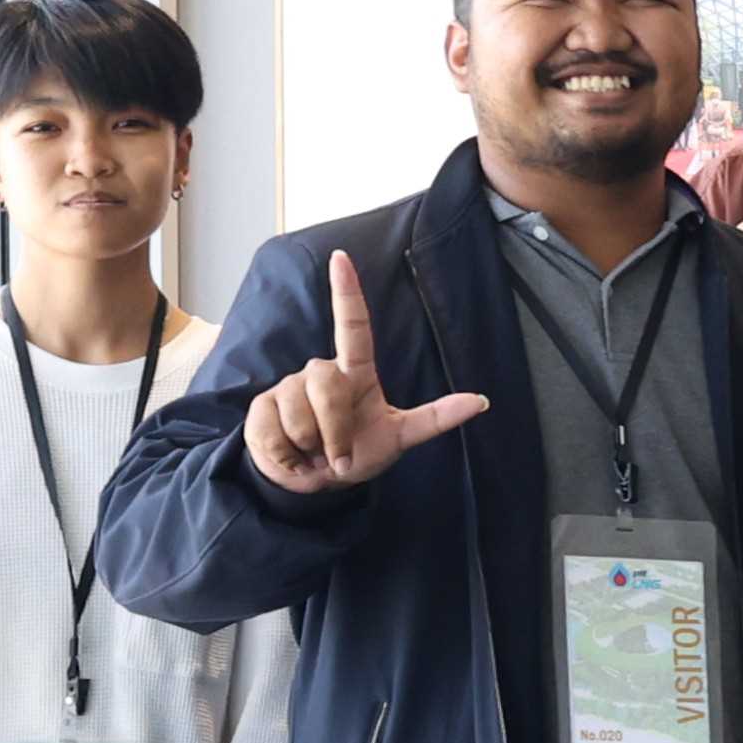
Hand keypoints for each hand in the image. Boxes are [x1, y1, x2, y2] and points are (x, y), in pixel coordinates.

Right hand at [243, 249, 491, 497]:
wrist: (315, 484)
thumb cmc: (358, 453)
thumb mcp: (399, 438)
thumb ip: (436, 419)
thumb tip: (482, 401)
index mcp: (354, 373)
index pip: (352, 325)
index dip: (347, 292)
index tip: (342, 257)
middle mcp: (319, 373)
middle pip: (325, 384)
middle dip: (334, 429)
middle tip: (338, 456)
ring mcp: (288, 388)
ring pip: (297, 412)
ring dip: (310, 446)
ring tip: (314, 455)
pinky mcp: (260, 409)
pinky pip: (271, 431)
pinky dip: (286, 457)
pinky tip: (292, 459)